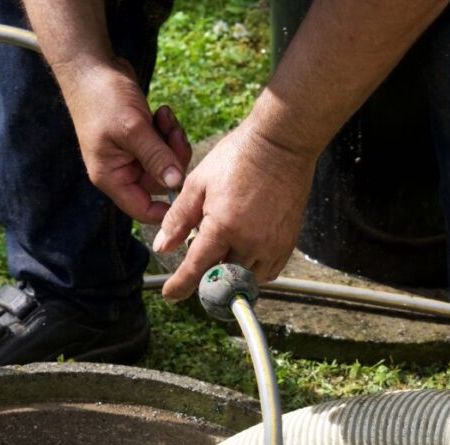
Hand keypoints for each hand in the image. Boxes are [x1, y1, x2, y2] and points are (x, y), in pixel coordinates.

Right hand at [62, 58, 192, 223]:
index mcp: (112, 177)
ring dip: (172, 141)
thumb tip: (176, 184)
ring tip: (166, 116)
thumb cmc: (103, 97)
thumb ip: (156, 157)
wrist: (91, 65)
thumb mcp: (133, 128)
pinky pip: (164, 146)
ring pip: (166, 163)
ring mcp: (131, 155)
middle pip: (160, 183)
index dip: (166, 210)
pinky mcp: (140, 139)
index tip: (188, 194)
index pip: (142, 210)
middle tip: (174, 132)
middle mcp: (121, 170)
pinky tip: (162, 112)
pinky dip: (168, 131)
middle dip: (173, 159)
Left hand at [153, 121, 315, 300]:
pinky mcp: (287, 243)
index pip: (196, 269)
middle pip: (222, 279)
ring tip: (223, 253)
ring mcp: (272, 245)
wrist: (281, 144)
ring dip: (231, 274)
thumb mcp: (198, 183)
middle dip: (207, 277)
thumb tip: (162, 247)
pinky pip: (268, 272)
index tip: (170, 294)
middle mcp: (249, 242)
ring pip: (246, 279)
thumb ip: (177, 218)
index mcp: (223, 226)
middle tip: (199, 264)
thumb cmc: (237, 158)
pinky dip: (252, 271)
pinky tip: (243, 254)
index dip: (180, 286)